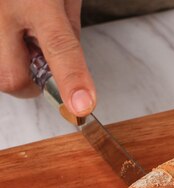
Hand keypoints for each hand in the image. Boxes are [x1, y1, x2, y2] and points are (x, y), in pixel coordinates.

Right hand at [0, 0, 94, 114]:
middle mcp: (3, 8)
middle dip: (30, 84)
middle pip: (12, 77)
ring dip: (12, 68)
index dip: (72, 79)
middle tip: (39, 64)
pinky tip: (9, 33)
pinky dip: (3, 55)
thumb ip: (67, 33)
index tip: (81, 107)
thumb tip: (69, 74)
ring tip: (20, 38)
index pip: (59, 46)